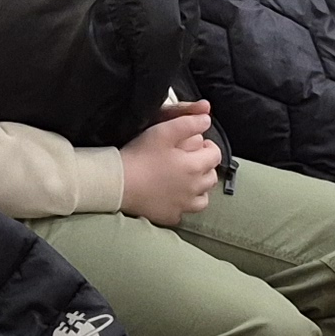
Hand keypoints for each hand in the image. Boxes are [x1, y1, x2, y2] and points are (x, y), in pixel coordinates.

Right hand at [121, 107, 222, 226]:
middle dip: (205, 166)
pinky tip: (171, 196)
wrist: (118, 183)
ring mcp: (183, 205)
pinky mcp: (170, 216)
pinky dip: (183, 204)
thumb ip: (188, 123)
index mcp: (195, 166)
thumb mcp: (163, 131)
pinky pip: (184, 212)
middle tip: (189, 159)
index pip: (216, 155)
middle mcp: (194, 189)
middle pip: (211, 177)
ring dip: (199, 188)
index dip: (209, 146)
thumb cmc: (140, 156)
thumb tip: (206, 119)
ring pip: (203, 198)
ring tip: (185, 180)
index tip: (199, 143)